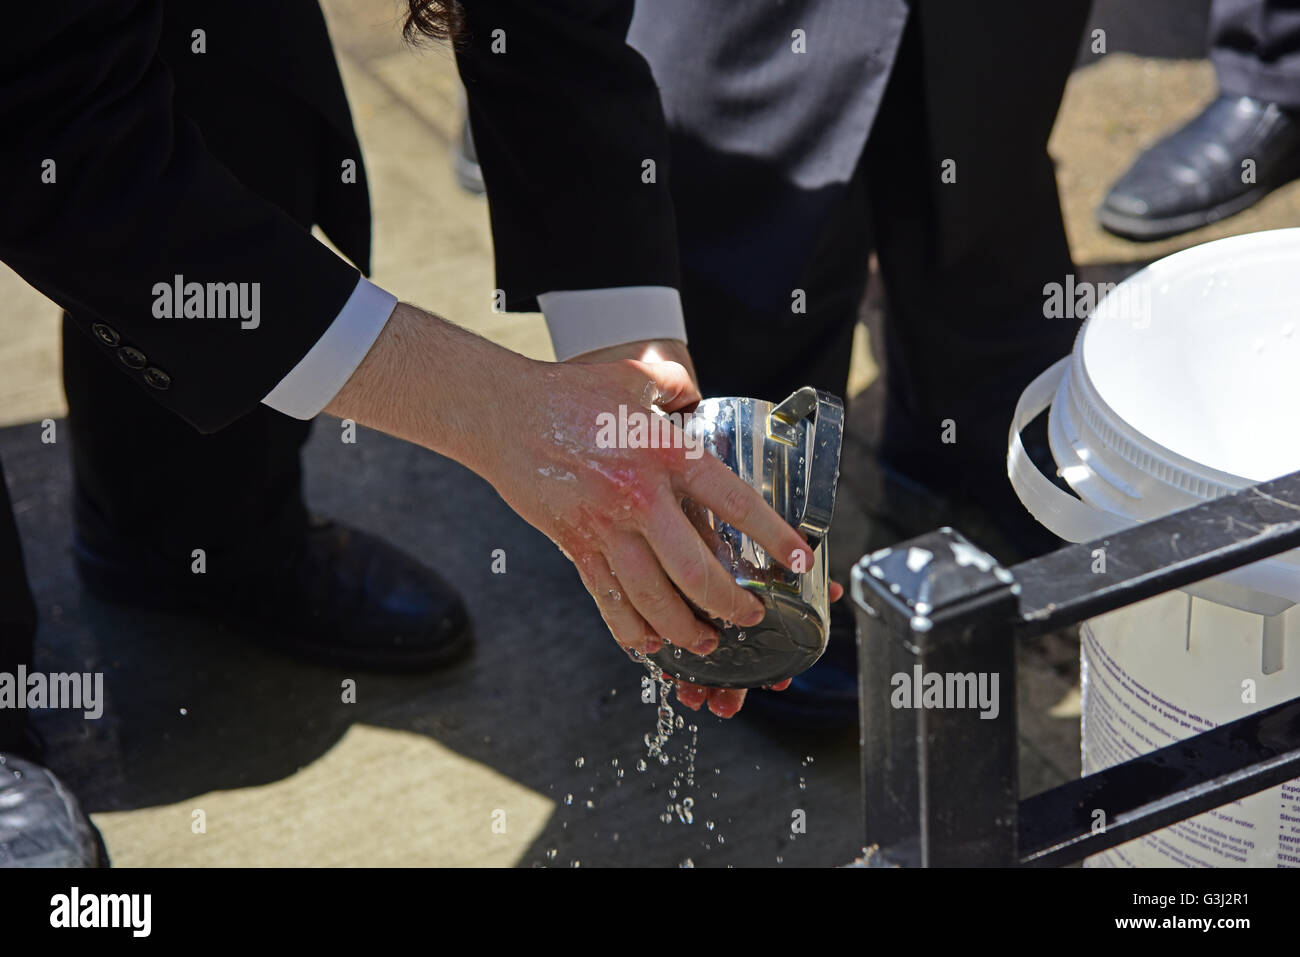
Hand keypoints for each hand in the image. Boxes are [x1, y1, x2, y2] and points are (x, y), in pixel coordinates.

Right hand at [325, 305, 813, 718]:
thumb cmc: (569, 393)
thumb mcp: (637, 373)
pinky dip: (630, 630)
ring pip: (651, 598)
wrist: (503, 413)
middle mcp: (638, 497)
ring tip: (706, 642)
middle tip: (749, 617)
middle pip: (694, 569)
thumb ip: (677, 385)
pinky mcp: (575, 545)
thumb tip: (695, 396)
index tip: (797, 560)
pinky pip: (607, 599)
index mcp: (664, 453)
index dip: (772, 536)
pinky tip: (650, 644)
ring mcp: (603, 527)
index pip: (733, 502)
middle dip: (728, 604)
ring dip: (683, 628)